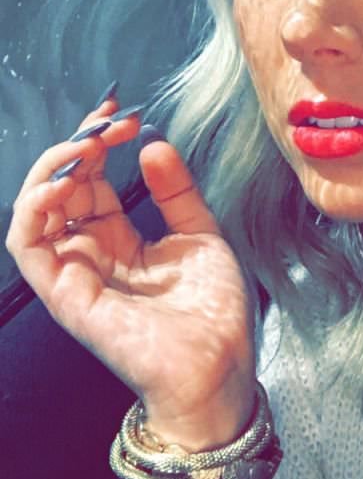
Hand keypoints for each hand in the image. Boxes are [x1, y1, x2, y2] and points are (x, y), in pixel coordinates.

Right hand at [5, 93, 256, 447]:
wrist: (220, 366)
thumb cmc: (213, 313)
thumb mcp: (200, 234)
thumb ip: (175, 190)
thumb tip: (151, 143)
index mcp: (120, 240)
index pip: (90, 180)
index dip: (97, 141)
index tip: (119, 112)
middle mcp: (91, 253)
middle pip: (61, 186)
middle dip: (80, 143)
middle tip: (110, 121)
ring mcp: (75, 273)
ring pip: (34, 210)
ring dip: (53, 167)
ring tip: (87, 145)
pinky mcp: (65, 294)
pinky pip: (27, 245)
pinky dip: (35, 205)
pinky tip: (65, 180)